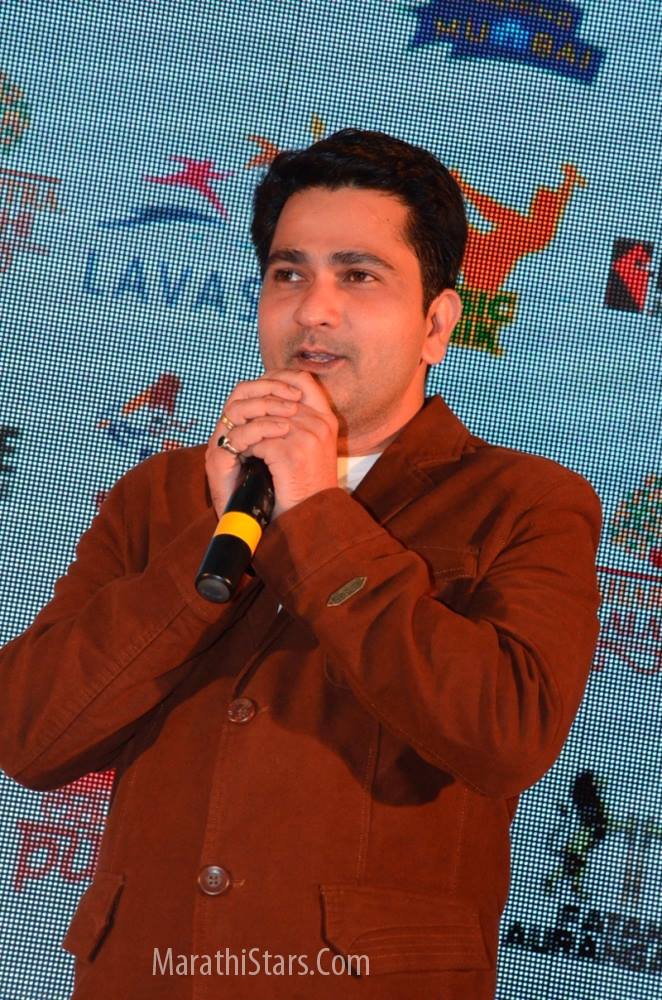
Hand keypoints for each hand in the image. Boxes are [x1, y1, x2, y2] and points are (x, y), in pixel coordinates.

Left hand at [209, 369, 338, 520]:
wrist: (312, 517)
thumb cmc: (309, 486)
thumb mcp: (314, 447)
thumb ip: (301, 422)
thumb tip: (272, 401)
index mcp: (327, 420)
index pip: (302, 380)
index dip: (276, 378)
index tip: (259, 387)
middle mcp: (319, 425)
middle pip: (276, 397)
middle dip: (254, 408)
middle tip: (239, 418)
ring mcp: (306, 438)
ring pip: (263, 418)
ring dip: (247, 428)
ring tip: (240, 438)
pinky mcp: (290, 454)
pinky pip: (257, 439)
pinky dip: (246, 446)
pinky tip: (244, 456)